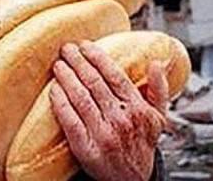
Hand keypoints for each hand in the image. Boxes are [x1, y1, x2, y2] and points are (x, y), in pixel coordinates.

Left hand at [50, 41, 167, 180]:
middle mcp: (120, 119)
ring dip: (67, 78)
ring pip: (81, 98)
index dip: (97, 57)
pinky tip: (54, 90)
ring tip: (58, 65)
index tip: (85, 45)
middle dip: (78, 62)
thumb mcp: (158, 118)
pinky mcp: (86, 148)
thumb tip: (156, 63)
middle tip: (66, 49)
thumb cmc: (141, 145)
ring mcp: (103, 134)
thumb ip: (159, 89)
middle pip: (94, 83)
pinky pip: (70, 120)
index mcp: (138, 109)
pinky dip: (60, 102)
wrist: (132, 180)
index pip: (115, 76)